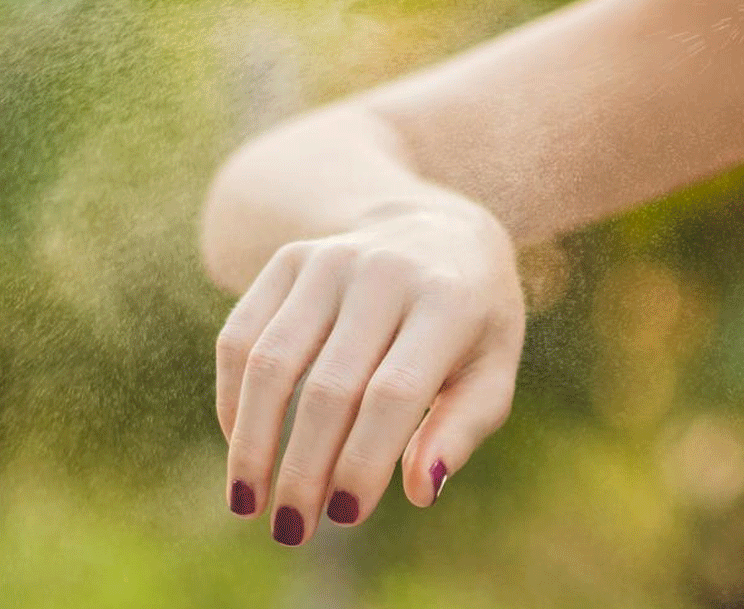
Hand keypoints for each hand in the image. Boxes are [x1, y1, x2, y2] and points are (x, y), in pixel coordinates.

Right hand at [215, 194, 525, 544]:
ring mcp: (331, 260)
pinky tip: (241, 444)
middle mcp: (385, 272)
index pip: (394, 394)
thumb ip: (464, 428)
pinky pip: (241, 336)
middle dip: (304, 469)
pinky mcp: (290, 259)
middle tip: (292, 531)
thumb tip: (421, 491)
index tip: (345, 516)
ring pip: (271, 362)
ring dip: (252, 442)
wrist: (439, 229)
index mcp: (448, 301)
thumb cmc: (473, 320)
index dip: (363, 461)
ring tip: (249, 503)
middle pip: (329, 387)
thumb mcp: (493, 369)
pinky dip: (233, 398)